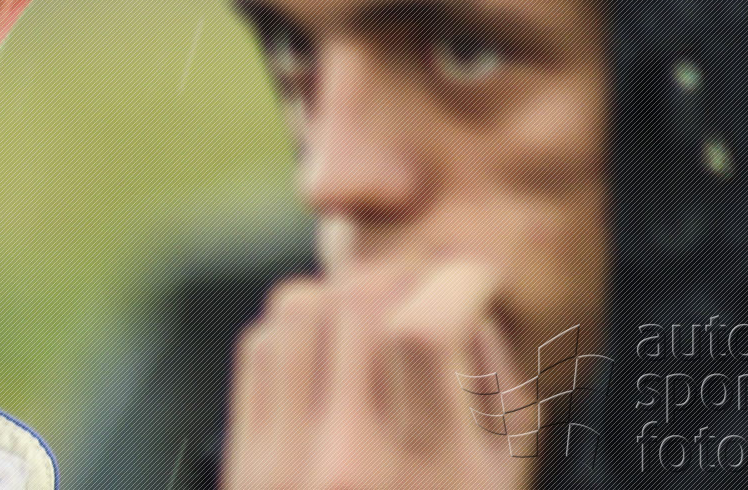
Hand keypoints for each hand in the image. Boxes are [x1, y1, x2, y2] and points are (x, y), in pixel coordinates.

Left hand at [220, 259, 527, 489]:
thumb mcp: (503, 479)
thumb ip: (494, 385)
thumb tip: (462, 295)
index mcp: (427, 476)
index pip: (420, 330)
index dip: (458, 281)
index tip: (478, 279)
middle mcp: (343, 465)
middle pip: (355, 303)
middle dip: (403, 277)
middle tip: (430, 289)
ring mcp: (280, 465)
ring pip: (297, 307)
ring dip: (346, 294)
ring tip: (382, 318)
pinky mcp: (243, 465)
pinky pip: (260, 347)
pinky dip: (300, 328)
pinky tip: (334, 352)